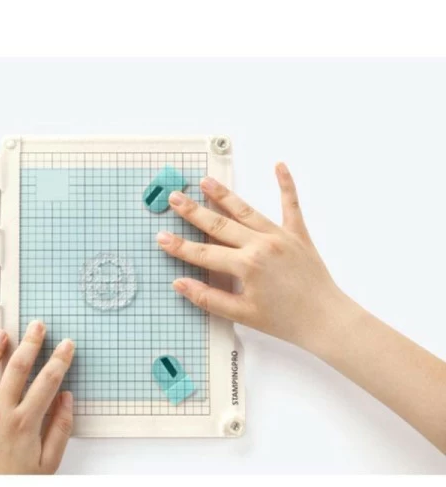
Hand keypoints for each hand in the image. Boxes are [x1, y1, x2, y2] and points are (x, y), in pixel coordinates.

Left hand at [0, 321, 74, 473]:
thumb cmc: (16, 486)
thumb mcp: (49, 463)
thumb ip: (60, 428)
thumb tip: (66, 398)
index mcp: (25, 423)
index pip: (48, 382)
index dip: (60, 360)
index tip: (67, 345)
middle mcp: (0, 414)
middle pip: (17, 369)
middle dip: (31, 343)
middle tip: (38, 326)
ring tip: (3, 333)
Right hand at [156, 163, 346, 350]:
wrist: (325, 319)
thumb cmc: (286, 320)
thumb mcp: (242, 314)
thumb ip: (208, 297)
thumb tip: (181, 284)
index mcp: (246, 265)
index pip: (204, 253)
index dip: (180, 247)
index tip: (161, 237)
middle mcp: (261, 244)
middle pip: (219, 224)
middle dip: (194, 211)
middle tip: (176, 198)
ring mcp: (280, 236)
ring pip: (246, 210)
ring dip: (224, 195)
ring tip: (206, 181)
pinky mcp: (298, 234)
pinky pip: (291, 205)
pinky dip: (286, 185)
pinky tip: (279, 165)